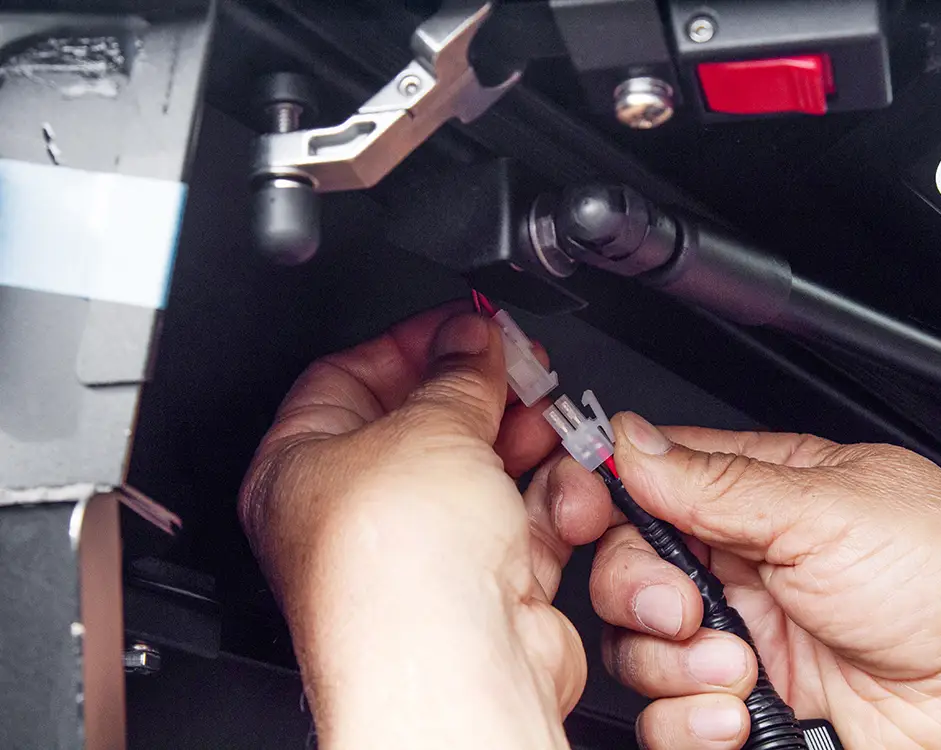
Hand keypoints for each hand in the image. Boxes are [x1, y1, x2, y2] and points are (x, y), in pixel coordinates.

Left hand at [239, 302, 584, 749]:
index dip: (411, 340)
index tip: (464, 321)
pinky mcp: (483, 581)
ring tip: (549, 405)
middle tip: (520, 360)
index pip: (348, 376)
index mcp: (303, 468)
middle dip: (480, 385)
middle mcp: (358, 514)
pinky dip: (547, 490)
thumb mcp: (429, 426)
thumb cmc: (399, 570)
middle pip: (422, 421)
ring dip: (522, 432)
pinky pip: (519, 515)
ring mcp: (424, 551)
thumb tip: (470, 335)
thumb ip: (458, 370)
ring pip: (479, 468)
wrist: (457, 669)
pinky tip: (562, 469)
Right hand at [547, 413, 940, 748]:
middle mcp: (742, 564)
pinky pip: (671, 716)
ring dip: (676, 664)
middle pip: (625, 568)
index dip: (603, 497)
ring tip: (740, 665)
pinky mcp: (748, 705)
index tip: (582, 515)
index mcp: (758, 494)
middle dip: (641, 592)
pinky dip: (691, 721)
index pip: (647, 481)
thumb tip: (631, 439)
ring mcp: (743, 636)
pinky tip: (742, 711)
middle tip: (691, 606)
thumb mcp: (824, 508)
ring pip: (639, 647)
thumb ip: (714, 481)